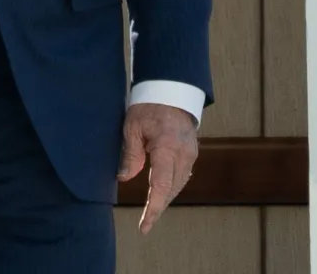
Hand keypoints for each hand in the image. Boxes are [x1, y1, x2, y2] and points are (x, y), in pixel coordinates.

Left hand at [117, 103, 198, 234]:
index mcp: (167, 148)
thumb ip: (130, 154)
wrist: (171, 90)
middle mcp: (183, 154)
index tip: (145, 226)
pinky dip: (171, 186)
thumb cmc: (148, 106)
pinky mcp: (192, 152)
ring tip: (152, 211)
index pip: (161, 186)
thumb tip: (124, 178)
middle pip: (171, 190)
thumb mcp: (132, 127)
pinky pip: (182, 175)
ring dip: (166, 197)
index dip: (153, 209)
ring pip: (178, 184)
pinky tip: (162, 192)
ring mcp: (191, 154)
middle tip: (145, 223)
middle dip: (159, 207)